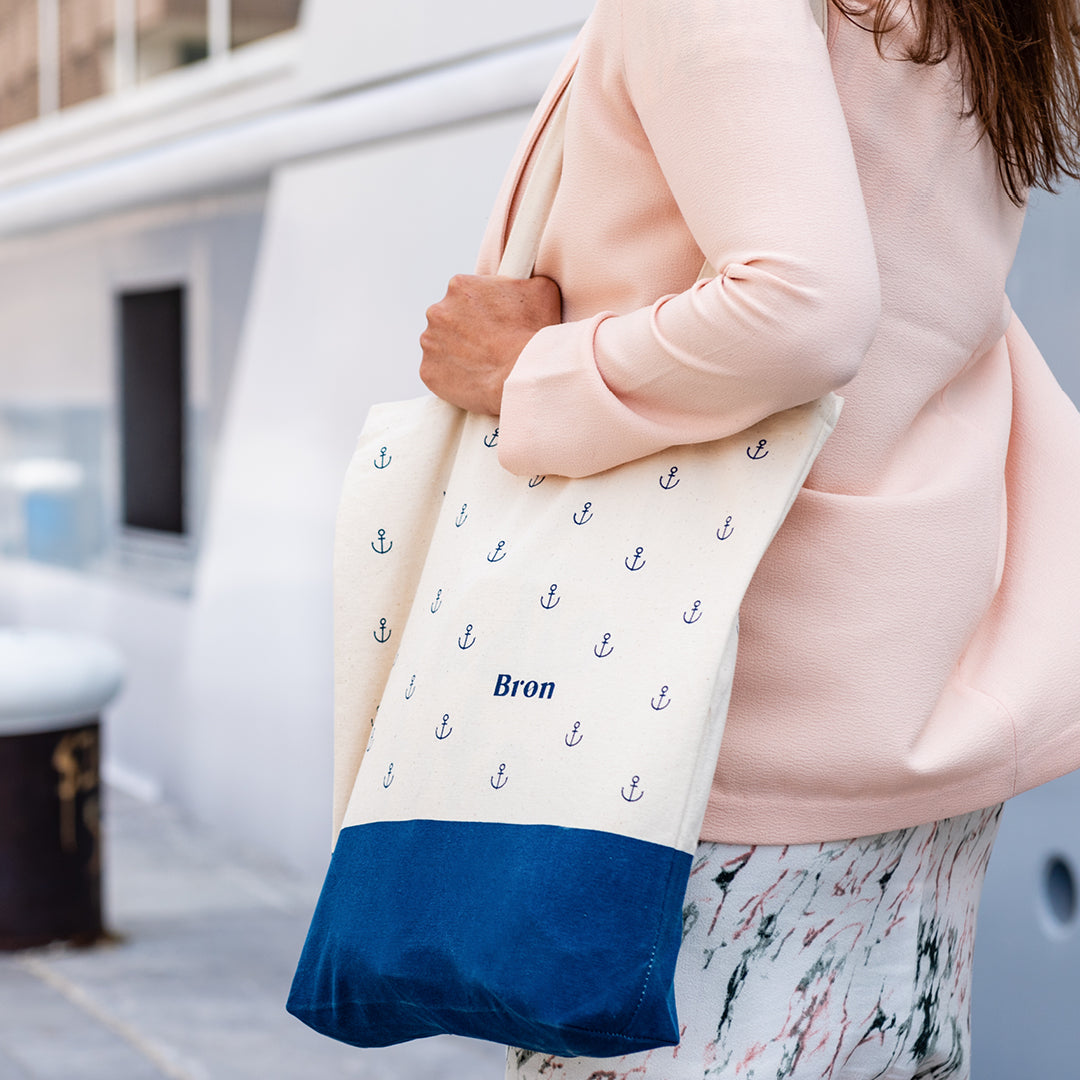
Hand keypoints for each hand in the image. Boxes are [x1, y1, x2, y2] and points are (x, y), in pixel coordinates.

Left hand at [420, 274, 561, 415]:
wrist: (523, 376)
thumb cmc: (534, 334)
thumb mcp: (541, 291)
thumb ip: (525, 279)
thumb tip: (527, 278)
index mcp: (459, 287)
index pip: (465, 294)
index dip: (481, 308)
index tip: (492, 320)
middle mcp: (437, 311)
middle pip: (449, 319)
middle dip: (467, 329)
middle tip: (491, 344)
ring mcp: (429, 343)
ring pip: (441, 345)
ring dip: (458, 352)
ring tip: (485, 363)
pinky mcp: (428, 372)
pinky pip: (438, 372)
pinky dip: (451, 376)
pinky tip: (474, 378)